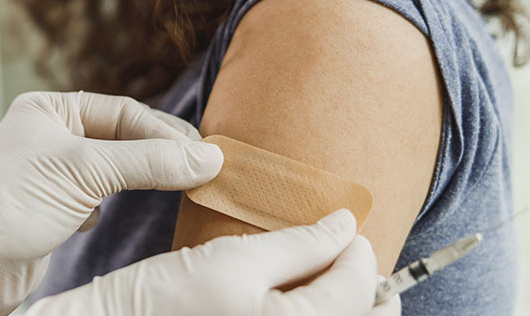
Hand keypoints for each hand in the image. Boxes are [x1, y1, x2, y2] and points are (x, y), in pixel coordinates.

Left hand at [0, 91, 222, 315]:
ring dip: (143, 177)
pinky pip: (100, 198)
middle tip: (202, 170)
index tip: (205, 155)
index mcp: (49, 109)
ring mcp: (52, 174)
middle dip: (159, 153)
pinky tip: (123, 212)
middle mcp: (49, 135)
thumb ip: (149, 161)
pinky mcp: (54, 210)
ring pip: (114, 169)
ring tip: (181, 187)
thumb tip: (209, 157)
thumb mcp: (86, 172)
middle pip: (122, 137)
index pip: (124, 112)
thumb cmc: (10, 204)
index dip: (165, 132)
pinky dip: (118, 203)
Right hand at [27, 209, 400, 315]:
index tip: (343, 223)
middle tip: (349, 255)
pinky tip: (298, 297)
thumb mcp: (233, 260)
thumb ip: (298, 244)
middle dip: (365, 286)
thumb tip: (345, 225)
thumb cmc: (164, 298)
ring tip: (328, 275)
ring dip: (345, 302)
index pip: (356, 286)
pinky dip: (315, 313)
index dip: (355, 247)